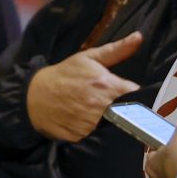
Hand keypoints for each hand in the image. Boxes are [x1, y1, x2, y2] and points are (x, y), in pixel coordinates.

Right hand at [25, 32, 143, 141]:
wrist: (34, 96)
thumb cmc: (65, 75)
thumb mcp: (88, 58)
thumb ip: (117, 50)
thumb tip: (139, 37)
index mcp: (106, 85)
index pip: (138, 96)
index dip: (141, 97)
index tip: (139, 97)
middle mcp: (101, 106)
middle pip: (130, 115)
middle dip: (131, 112)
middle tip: (126, 109)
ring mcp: (91, 125)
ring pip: (117, 129)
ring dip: (118, 125)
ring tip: (111, 119)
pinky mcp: (83, 139)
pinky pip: (101, 140)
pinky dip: (102, 136)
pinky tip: (97, 128)